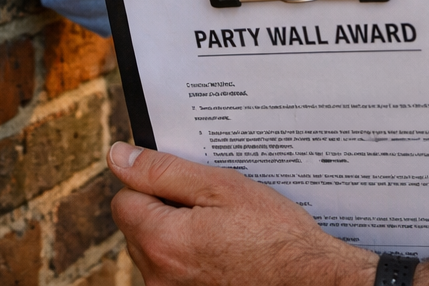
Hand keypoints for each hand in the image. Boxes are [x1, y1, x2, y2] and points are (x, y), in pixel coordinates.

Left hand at [108, 141, 376, 285]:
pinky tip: (223, 254)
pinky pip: (174, 272)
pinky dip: (190, 260)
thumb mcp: (220, 187)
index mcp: (160, 241)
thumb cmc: (274, 234)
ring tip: (222, 232)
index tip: (186, 185)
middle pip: (138, 227)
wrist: (311, 281)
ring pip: (155, 251)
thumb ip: (163, 171)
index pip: (124, 199)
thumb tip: (118, 156)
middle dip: (164, 211)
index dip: (153, 184)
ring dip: (177, 236)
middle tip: (211, 208)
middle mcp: (157, 277)